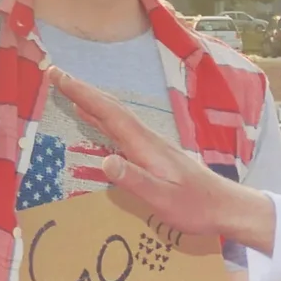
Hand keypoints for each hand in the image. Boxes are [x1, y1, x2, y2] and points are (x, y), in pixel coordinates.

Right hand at [45, 68, 276, 251]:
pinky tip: (94, 118)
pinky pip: (121, 128)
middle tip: (54, 73)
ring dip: (90, 101)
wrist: (226, 206)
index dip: (82, 94)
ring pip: (116, 115)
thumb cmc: (197, 207)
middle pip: (110, 107)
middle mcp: (147, 139)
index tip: (57, 75)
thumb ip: (135, 181)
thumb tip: (104, 161)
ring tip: (67, 89)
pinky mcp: (154, 153)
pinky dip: (102, 117)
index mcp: (146, 146)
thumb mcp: (164, 200)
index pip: (109, 113)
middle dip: (81, 90)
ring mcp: (151, 145)